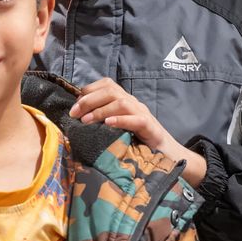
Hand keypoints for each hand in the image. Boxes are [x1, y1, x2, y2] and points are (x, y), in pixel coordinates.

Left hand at [71, 78, 207, 183]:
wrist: (167, 155)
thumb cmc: (139, 143)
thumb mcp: (117, 130)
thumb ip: (104, 121)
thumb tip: (79, 119)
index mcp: (125, 101)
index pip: (106, 84)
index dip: (88, 91)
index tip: (74, 105)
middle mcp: (134, 103)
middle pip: (111, 90)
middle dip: (89, 100)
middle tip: (74, 113)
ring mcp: (143, 114)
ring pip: (121, 102)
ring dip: (101, 110)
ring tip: (86, 120)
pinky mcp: (151, 128)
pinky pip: (136, 120)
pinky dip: (121, 120)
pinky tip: (109, 123)